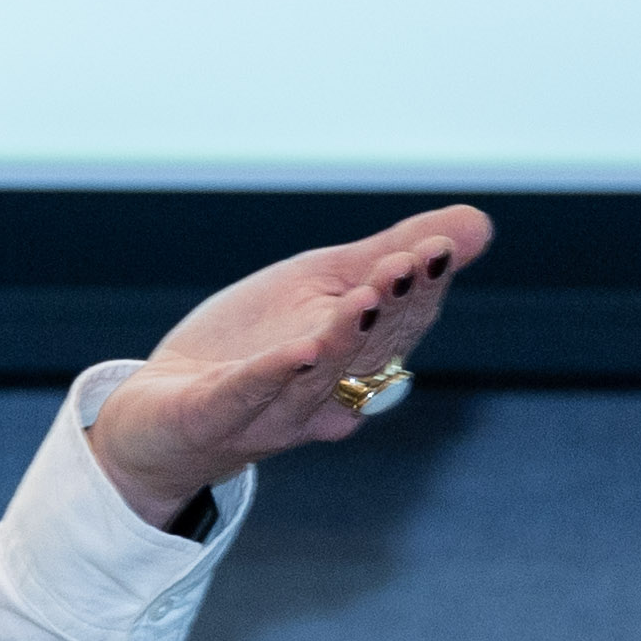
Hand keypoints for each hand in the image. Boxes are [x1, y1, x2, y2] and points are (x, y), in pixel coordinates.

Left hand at [85, 204, 494, 529]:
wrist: (160, 414)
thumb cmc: (249, 345)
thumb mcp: (318, 287)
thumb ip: (389, 256)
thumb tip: (479, 222)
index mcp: (353, 363)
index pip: (397, 325)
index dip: (419, 289)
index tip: (439, 247)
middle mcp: (321, 395)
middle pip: (364, 350)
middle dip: (389, 308)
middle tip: (410, 264)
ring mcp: (268, 411)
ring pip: (313, 376)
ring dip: (341, 337)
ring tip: (364, 297)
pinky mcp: (213, 418)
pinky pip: (245, 396)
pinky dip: (270, 376)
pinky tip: (297, 350)